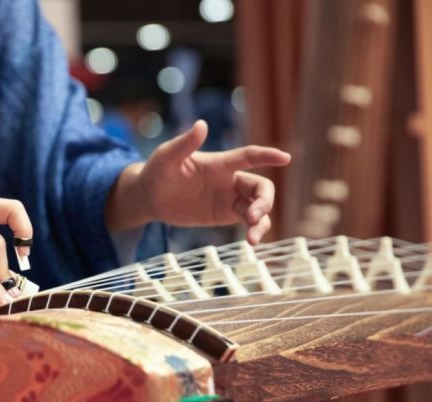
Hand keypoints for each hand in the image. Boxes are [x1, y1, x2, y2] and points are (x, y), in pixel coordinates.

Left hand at [105, 120, 290, 243]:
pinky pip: (247, 221)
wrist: (150, 197)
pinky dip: (254, 230)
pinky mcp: (224, 214)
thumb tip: (201, 124)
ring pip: (258, 207)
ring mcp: (229, 198)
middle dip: (264, 201)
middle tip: (253, 216)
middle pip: (261, 187)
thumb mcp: (166, 157)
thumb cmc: (157, 171)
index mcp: (219, 164)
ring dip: (262, 221)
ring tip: (252, 239)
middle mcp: (230, 179)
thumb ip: (184, 144)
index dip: (267, 155)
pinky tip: (252, 242)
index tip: (285, 158)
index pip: (249, 156)